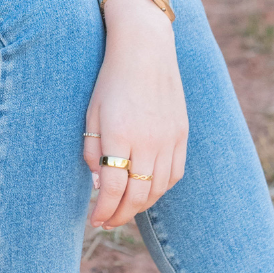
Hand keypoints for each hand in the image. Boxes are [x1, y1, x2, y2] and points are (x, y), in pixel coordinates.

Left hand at [84, 8, 187, 228]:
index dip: (103, 210)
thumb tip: (100, 185)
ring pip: (158, 189)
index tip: (95, 220)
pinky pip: (175, 174)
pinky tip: (147, 190)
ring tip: (124, 209)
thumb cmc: (111, 81)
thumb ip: (93, 152)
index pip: (112, 188)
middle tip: (107, 222)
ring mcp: (169, 139)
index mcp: (119, 136)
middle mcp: (147, 141)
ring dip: (140, 205)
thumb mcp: (91, 114)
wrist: (146, 50)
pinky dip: (160, 189)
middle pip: (137, 195)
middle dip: (120, 215)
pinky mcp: (182, 134)